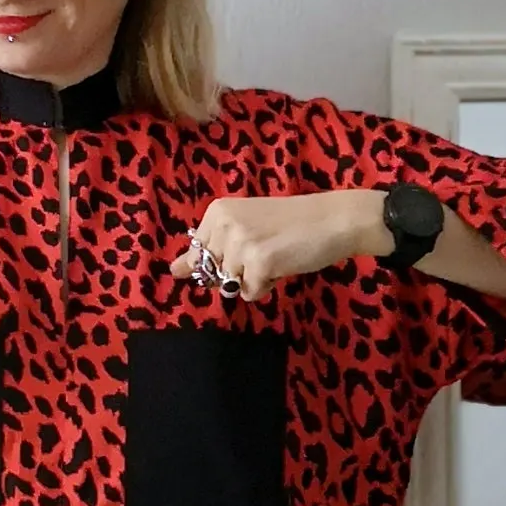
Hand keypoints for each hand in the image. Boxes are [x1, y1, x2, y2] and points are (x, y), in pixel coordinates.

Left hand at [168, 190, 384, 303]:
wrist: (332, 219)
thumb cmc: (291, 224)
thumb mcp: (244, 228)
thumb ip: (210, 249)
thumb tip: (173, 272)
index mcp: (217, 212)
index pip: (199, 256)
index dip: (224, 260)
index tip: (249, 244)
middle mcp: (223, 224)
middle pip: (213, 273)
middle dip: (237, 271)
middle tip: (266, 250)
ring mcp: (239, 243)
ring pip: (230, 285)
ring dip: (253, 279)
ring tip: (276, 256)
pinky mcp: (258, 261)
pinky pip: (249, 293)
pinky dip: (266, 286)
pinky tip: (282, 265)